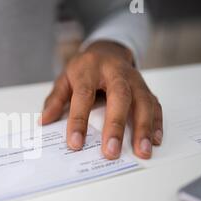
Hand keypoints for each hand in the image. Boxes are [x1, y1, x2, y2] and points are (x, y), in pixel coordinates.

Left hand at [41, 41, 162, 158]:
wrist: (107, 49)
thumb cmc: (84, 68)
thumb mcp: (64, 79)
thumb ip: (55, 100)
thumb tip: (43, 121)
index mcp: (89, 70)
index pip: (83, 96)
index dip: (79, 120)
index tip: (75, 143)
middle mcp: (115, 72)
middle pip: (119, 96)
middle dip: (116, 125)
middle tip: (111, 151)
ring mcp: (134, 79)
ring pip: (143, 101)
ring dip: (143, 127)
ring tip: (142, 151)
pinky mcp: (146, 87)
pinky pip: (155, 104)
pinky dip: (156, 122)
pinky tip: (154, 140)